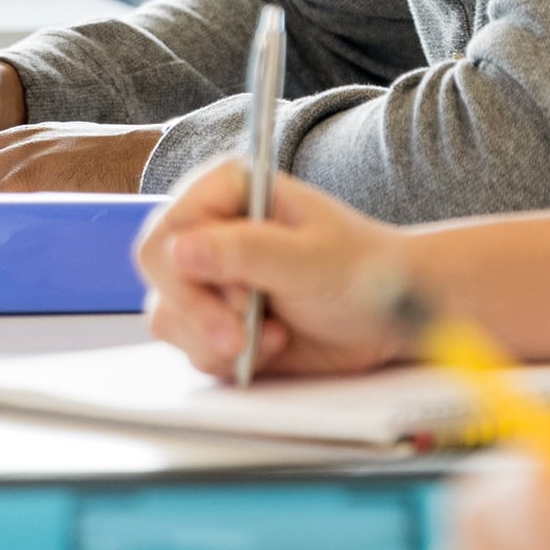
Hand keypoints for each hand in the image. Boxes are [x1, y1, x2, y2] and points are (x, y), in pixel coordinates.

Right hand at [136, 156, 420, 378]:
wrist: (390, 313)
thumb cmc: (361, 270)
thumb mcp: (308, 258)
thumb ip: (244, 251)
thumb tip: (179, 250)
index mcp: (228, 190)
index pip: (167, 232)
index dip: (187, 276)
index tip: (238, 301)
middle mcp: (211, 230)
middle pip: (159, 276)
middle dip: (202, 315)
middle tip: (244, 335)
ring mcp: (210, 277)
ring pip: (169, 318)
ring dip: (218, 340)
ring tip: (274, 335)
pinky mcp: (216, 319)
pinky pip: (191, 348)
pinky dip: (228, 358)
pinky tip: (273, 344)